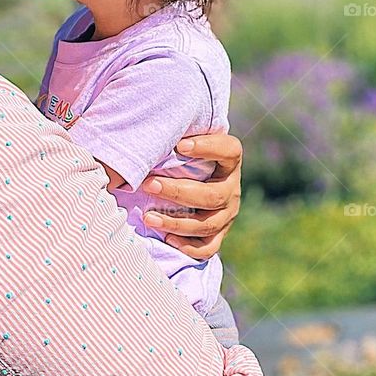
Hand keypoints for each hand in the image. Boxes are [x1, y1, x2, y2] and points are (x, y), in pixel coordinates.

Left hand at [138, 131, 242, 260]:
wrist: (195, 180)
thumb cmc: (181, 156)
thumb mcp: (183, 144)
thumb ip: (173, 136)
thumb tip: (143, 128)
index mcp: (229, 161)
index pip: (229, 150)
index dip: (208, 147)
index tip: (179, 145)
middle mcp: (231, 188)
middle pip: (212, 195)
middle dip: (177, 191)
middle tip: (148, 184)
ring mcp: (227, 214)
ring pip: (207, 224)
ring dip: (176, 222)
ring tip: (148, 217)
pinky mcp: (218, 234)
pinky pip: (208, 247)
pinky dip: (188, 246)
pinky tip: (167, 238)